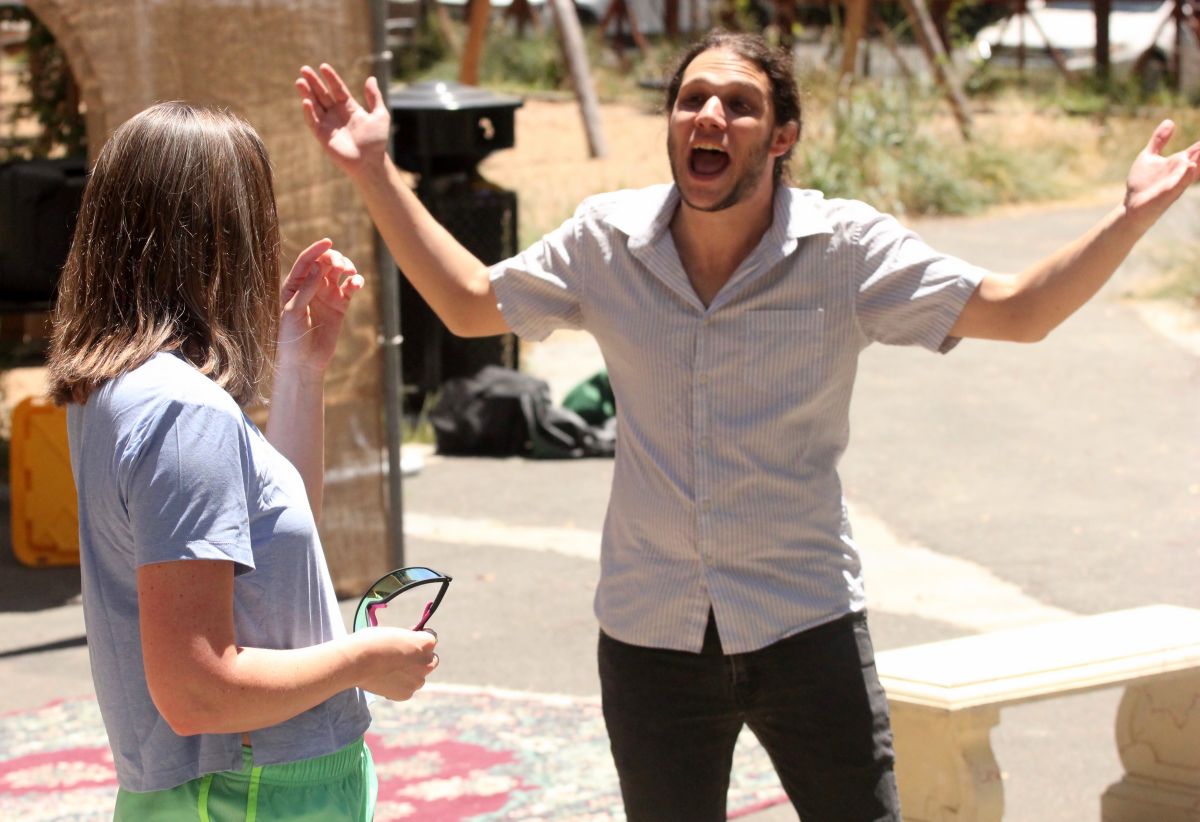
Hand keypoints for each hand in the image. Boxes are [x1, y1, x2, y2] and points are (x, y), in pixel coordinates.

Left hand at [277, 239, 363, 375]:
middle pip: (325, 263)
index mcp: (294, 285)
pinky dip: (355, 282)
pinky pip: (349, 288)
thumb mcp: (293, 311)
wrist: (304, 361)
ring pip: (339, 273)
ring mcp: (326, 296)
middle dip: (334, 259)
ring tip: (350, 273)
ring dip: (346, 267)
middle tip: (341, 266)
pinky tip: (356, 283)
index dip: (316, 250)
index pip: (306, 262)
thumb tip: (320, 266)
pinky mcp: (340, 306)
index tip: (328, 241)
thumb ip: (306, 288)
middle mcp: (311, 287)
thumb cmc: (292, 337)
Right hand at [295, 64, 390, 175]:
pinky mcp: (322, 136)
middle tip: (304, 69)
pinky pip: (313, 121)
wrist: (370, 162)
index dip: (331, 78)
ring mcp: (328, 124)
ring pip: (315, 105)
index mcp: (349, 107)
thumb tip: (371, 78)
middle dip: (313, 82)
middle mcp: (336, 114)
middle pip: (322, 94)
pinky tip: (306, 101)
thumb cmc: (377, 141)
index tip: (323, 66)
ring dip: (307, 93)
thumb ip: (375, 97)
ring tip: (300, 81)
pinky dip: (309, 112)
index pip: (337, 89)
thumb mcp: (380, 115)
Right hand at [354, 628, 439, 701]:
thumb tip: (411, 646)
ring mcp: (417, 681)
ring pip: (418, 676)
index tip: (409, 639)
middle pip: (430, 660)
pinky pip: (407, 688)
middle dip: (420, 658)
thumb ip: (409, 640)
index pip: (431, 638)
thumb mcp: (396, 633)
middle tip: (402, 657)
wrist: (356, 662)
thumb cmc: (373, 641)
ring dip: (410, 673)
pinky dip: (399, 685)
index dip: (419, 638)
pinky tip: (385, 679)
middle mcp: (427, 663)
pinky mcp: (406, 694)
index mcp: (426, 644)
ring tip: (389, 669)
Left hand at [1123, 119, 1199, 230]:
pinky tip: (1191, 166)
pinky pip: (1179, 184)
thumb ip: (1159, 140)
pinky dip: (1185, 175)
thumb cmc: (1142, 183)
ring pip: (1193, 170)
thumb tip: (1170, 121)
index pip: (1197, 149)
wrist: (1131, 205)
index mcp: (1180, 162)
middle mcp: (1182, 172)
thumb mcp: (1149, 156)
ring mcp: (1177, 182)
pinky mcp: (1167, 193)